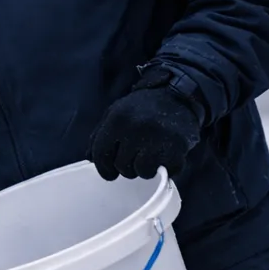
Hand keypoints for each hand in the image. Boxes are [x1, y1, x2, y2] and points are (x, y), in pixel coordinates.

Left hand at [88, 70, 202, 180]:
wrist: (176, 96)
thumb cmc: (142, 108)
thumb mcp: (115, 113)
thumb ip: (100, 135)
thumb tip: (90, 159)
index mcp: (117, 119)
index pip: (101, 153)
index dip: (103, 168)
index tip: (109, 174)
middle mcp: (136, 129)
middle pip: (122, 166)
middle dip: (126, 167)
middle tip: (135, 157)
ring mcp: (158, 139)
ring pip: (142, 172)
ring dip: (144, 169)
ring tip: (149, 156)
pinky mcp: (178, 148)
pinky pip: (166, 172)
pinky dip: (165, 168)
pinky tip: (164, 156)